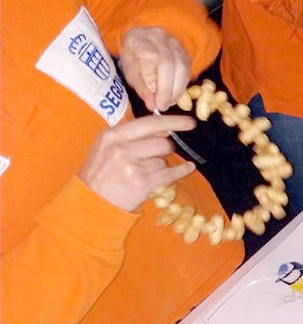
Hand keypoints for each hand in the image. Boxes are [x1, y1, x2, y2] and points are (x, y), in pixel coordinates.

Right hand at [79, 114, 198, 211]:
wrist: (91, 202)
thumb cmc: (101, 173)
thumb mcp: (109, 147)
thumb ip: (134, 136)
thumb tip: (166, 129)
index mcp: (113, 135)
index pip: (150, 123)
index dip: (173, 121)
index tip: (190, 122)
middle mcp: (121, 148)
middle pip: (162, 142)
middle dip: (165, 150)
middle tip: (155, 157)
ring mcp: (132, 166)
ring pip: (164, 160)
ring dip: (161, 166)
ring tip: (145, 173)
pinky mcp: (142, 183)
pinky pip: (170, 173)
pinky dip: (181, 171)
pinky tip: (188, 168)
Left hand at [120, 27, 191, 111]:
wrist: (143, 43)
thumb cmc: (135, 60)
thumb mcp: (131, 73)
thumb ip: (141, 88)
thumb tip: (152, 104)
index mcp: (138, 39)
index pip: (149, 59)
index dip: (154, 82)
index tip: (155, 102)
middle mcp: (157, 36)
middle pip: (167, 63)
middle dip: (167, 88)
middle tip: (163, 106)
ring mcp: (173, 41)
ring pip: (181, 66)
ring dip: (177, 89)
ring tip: (169, 102)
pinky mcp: (184, 50)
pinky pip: (188, 69)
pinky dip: (183, 85)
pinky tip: (176, 95)